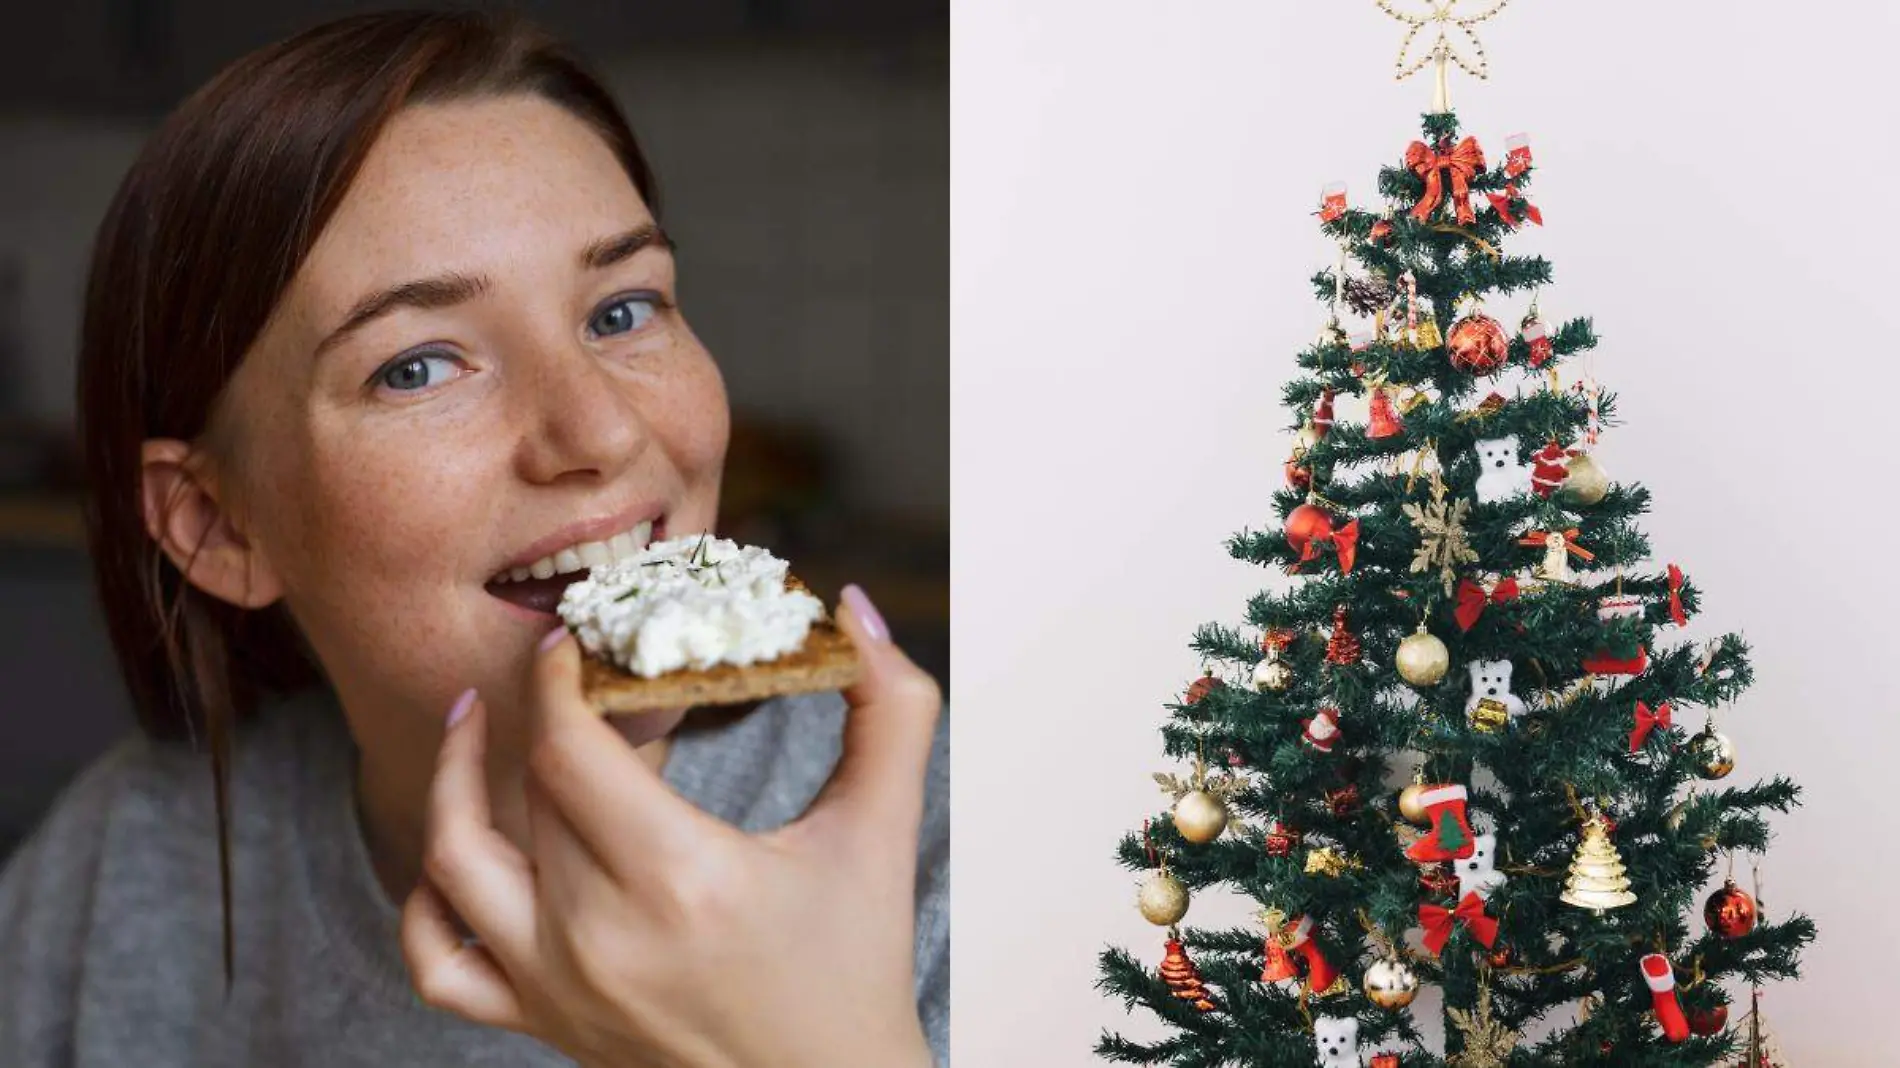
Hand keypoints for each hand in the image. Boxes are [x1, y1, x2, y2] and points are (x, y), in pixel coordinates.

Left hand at [400, 584, 940, 1067]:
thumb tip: (851, 604)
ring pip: (458, 860)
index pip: (569, 748)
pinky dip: (422, 904)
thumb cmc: (858, 965)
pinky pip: (439, 963)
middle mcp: (602, 935)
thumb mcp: (883, 830)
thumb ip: (888, 706)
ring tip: (472, 719)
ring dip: (454, 778)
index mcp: (683, 879)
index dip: (556, 677)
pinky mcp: (544, 1022)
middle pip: (529, 789)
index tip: (575, 635)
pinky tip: (459, 850)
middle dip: (541, 710)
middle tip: (572, 668)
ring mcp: (559, 986)